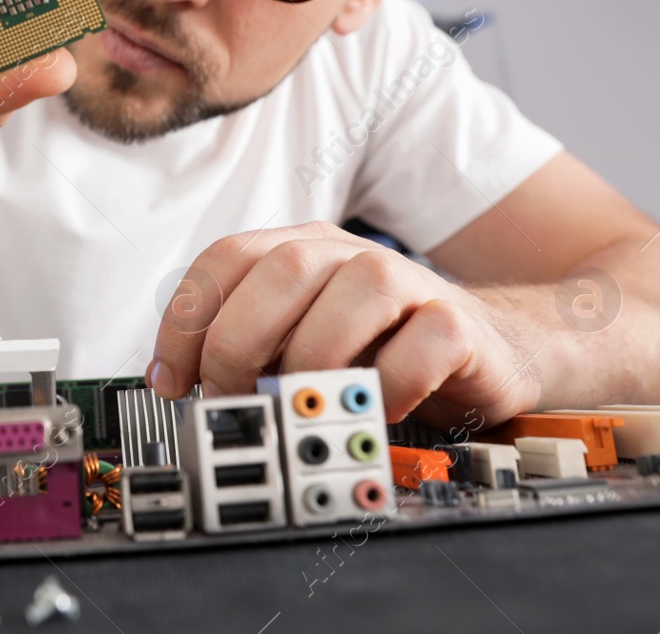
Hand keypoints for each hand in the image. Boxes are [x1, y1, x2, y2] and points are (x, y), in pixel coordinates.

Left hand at [146, 222, 542, 426]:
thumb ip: (253, 350)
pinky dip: (390, 384)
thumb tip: (189, 391)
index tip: (170, 381)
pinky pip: (421, 343)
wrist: (489, 349)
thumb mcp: (304, 341)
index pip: (225, 259)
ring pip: (352, 293)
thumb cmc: (382, 349)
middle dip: (238, 340)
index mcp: (299, 251)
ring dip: (313, 358)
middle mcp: (347, 256)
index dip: (186, 320)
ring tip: (300, 404)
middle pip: (279, 269)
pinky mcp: (456, 323)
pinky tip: (373, 409)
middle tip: (231, 397)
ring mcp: (406, 283)